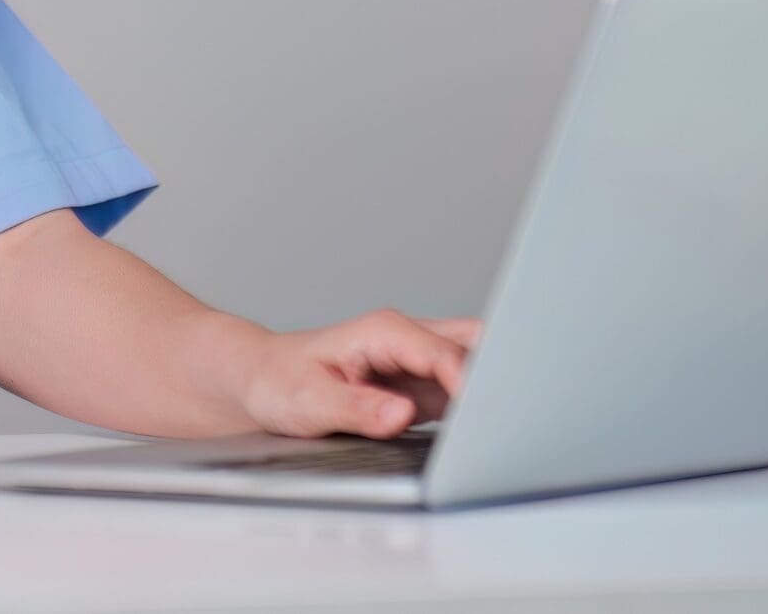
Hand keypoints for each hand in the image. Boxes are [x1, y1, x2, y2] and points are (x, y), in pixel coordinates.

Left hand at [239, 310, 481, 437]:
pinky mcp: (421, 386)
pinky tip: (481, 435)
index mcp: (383, 332)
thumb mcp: (309, 400)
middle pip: (475, 344)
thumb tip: (401, 414)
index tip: (482, 415)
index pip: (443, 353)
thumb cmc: (280, 381)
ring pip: (477, 364)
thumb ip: (356, 408)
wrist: (263, 379)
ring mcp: (418, 362)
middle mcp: (407, 340)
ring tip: (499, 430)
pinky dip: (478, 409)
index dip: (467, 382)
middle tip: (504, 418)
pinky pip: (464, 391)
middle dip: (497, 374)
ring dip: (491, 392)